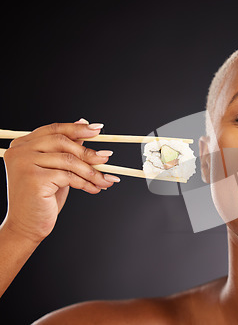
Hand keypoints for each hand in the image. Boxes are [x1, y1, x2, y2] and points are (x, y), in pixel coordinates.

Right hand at [2, 119, 119, 241]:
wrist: (27, 225)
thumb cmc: (42, 198)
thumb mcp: (57, 168)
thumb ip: (67, 148)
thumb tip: (85, 122)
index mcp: (23, 144)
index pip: (54, 130)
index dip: (78, 128)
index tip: (98, 129)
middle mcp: (20, 151)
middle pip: (62, 142)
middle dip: (88, 152)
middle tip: (106, 158)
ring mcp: (25, 164)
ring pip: (69, 161)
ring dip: (91, 171)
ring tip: (105, 179)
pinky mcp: (34, 179)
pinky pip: (69, 176)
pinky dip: (85, 183)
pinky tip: (94, 188)